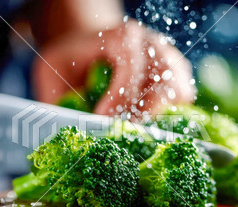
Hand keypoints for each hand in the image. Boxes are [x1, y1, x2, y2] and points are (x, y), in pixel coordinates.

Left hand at [33, 19, 194, 117]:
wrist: (88, 44)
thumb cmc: (71, 60)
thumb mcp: (53, 72)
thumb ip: (57, 99)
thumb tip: (63, 137)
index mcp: (121, 38)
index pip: (131, 66)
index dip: (119, 96)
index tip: (102, 117)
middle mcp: (149, 43)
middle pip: (163, 80)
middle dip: (143, 112)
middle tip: (123, 132)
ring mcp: (166, 55)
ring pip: (179, 90)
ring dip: (158, 115)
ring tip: (134, 129)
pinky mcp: (175, 71)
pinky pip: (184, 95)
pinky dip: (170, 113)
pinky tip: (147, 122)